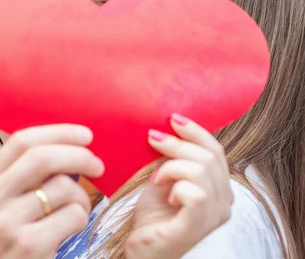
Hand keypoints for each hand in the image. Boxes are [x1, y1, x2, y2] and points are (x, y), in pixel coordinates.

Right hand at [0, 125, 104, 258]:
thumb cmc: (10, 233)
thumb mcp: (4, 199)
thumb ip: (26, 172)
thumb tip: (71, 144)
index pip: (22, 141)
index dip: (59, 132)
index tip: (85, 135)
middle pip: (43, 158)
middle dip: (79, 156)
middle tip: (98, 165)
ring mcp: (8, 222)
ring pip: (63, 187)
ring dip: (82, 196)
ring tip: (79, 208)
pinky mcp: (29, 245)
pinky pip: (73, 215)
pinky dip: (82, 217)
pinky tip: (73, 226)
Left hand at [125, 114, 232, 258]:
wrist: (142, 249)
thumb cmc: (153, 216)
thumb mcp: (164, 179)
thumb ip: (172, 158)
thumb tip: (165, 129)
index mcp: (219, 189)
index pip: (216, 152)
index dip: (196, 131)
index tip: (173, 118)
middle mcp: (224, 203)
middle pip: (209, 158)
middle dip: (177, 144)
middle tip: (152, 140)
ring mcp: (213, 217)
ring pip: (202, 172)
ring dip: (171, 166)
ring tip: (156, 178)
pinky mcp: (196, 228)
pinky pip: (196, 194)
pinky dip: (176, 186)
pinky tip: (164, 193)